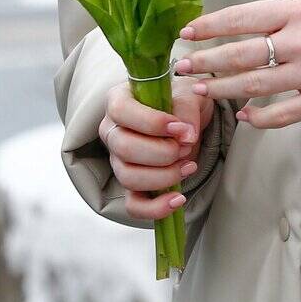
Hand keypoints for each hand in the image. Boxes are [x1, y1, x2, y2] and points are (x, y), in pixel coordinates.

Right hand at [99, 78, 215, 221]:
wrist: (185, 121)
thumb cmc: (180, 102)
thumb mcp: (188, 94)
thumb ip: (186, 108)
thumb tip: (187, 135)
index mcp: (118, 100)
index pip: (121, 111)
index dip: (150, 123)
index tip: (179, 128)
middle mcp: (112, 131)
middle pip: (123, 148)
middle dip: (161, 153)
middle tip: (185, 146)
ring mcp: (118, 160)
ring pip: (128, 177)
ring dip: (164, 176)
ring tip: (188, 165)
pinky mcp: (130, 186)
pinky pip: (133, 205)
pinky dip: (156, 208)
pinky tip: (179, 198)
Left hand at [175, 0, 300, 129]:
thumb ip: (294, 12)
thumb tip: (263, 22)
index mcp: (300, 9)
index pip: (242, 17)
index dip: (210, 26)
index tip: (187, 32)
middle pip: (241, 53)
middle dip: (206, 61)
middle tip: (181, 66)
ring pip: (257, 85)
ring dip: (224, 89)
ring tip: (200, 90)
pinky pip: (287, 113)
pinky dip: (262, 117)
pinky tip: (245, 117)